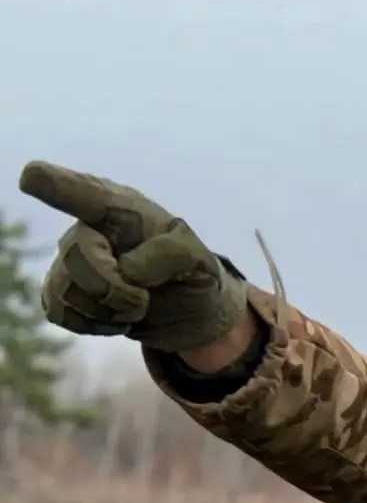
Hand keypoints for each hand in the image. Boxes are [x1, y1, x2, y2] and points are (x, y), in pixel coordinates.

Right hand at [17, 161, 246, 351]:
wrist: (187, 310)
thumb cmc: (190, 272)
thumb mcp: (198, 259)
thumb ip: (170, 255)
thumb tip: (127, 270)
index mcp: (120, 208)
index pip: (83, 192)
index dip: (56, 184)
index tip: (32, 176)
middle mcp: (87, 229)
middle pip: (78, 256)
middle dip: (114, 288)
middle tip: (143, 298)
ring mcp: (70, 259)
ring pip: (66, 290)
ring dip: (108, 311)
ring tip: (134, 305)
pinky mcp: (63, 292)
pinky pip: (60, 312)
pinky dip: (95, 325)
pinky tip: (116, 317)